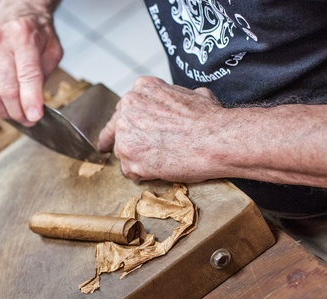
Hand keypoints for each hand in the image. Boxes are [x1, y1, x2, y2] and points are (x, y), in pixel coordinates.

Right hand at [0, 7, 61, 125]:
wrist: (15, 15)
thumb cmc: (35, 34)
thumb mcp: (51, 50)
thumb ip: (44, 78)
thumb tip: (34, 109)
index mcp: (23, 35)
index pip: (27, 75)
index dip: (31, 101)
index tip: (35, 117)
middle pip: (6, 90)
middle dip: (18, 112)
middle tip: (27, 120)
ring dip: (2, 111)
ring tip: (13, 111)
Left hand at [98, 77, 225, 182]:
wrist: (216, 141)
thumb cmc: (209, 119)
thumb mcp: (192, 93)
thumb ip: (173, 97)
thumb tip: (182, 101)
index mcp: (141, 89)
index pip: (124, 108)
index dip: (127, 121)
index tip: (120, 129)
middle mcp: (127, 110)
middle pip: (117, 129)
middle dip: (127, 139)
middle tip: (130, 149)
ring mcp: (126, 136)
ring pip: (121, 151)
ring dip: (136, 158)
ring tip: (161, 159)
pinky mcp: (130, 161)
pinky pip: (129, 171)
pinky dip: (141, 174)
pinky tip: (158, 170)